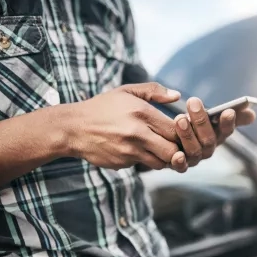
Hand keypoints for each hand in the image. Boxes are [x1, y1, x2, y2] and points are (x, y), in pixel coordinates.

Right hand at [65, 82, 189, 171]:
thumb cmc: (102, 107)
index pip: (176, 129)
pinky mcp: (122, 163)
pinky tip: (139, 150)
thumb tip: (178, 96)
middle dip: (178, 150)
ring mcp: (129, 151)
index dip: (184, 132)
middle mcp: (137, 133)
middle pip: (173, 151)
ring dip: (164, 158)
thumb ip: (154, 91)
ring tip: (160, 148)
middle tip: (176, 144)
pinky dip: (146, 160)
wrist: (73, 128)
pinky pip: (143, 165)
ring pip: (161, 163)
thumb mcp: (127, 92)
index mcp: (142, 112)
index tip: (182, 130)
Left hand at [173, 97, 255, 166]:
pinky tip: (177, 155)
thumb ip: (229, 112)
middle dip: (201, 121)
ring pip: (194, 150)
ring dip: (188, 135)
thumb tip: (252, 114)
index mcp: (218, 135)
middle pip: (209, 139)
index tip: (228, 111)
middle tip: (194, 101)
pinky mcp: (178, 165)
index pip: (227, 130)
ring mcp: (194, 158)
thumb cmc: (193, 124)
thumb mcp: (210, 115)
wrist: (167, 138)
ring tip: (180, 118)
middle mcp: (208, 149)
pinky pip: (180, 167)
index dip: (228, 122)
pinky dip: (179, 162)